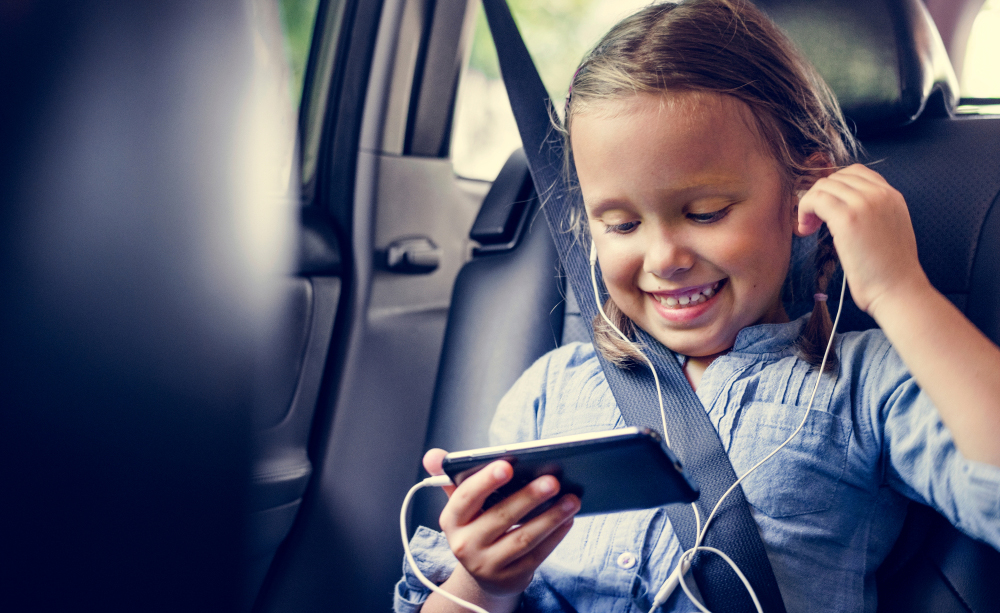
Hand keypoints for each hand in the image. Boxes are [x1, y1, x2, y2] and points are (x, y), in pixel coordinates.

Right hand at [422, 448, 579, 598]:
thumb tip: (433, 456)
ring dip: (550, 517)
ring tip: (571, 499)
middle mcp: (464, 545)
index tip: (508, 465)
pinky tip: (567, 519)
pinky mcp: (510, 578)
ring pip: (523, 538)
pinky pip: (537, 555)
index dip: (486, 480)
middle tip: (553, 480)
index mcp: (452, 520)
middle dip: (529, 497)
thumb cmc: (475, 527)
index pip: (466, 497)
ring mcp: (487, 565)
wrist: (481, 573)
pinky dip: (555, 536)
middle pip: (500, 517)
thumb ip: (450, 477)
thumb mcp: (460, 505)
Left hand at [795, 164, 930, 317]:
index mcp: (892, 195)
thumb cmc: (889, 270)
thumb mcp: (889, 229)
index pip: (855, 172)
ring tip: (809, 228)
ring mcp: (865, 203)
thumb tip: (842, 206)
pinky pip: (815, 200)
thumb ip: (873, 211)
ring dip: (809, 204)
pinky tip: (806, 230)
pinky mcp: (848, 219)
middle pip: (836, 177)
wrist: (899, 290)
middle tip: (813, 222)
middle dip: (819, 196)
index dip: (834, 187)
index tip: (827, 209)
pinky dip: (804, 211)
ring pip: (823, 186)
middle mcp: (881, 193)